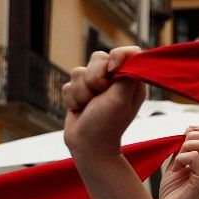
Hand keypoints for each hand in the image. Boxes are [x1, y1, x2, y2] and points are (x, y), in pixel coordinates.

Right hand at [62, 47, 146, 162]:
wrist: (88, 146)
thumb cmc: (108, 125)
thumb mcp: (121, 99)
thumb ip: (126, 75)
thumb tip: (128, 54)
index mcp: (131, 80)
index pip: (127, 52)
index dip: (117, 56)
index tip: (112, 70)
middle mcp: (114, 80)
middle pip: (98, 58)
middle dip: (94, 78)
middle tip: (99, 95)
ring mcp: (95, 85)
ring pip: (78, 71)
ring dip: (81, 92)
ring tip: (89, 106)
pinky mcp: (79, 91)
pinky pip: (67, 84)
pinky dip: (72, 98)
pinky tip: (80, 109)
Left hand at [158, 126, 198, 198]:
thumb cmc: (173, 193)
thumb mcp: (176, 164)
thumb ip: (182, 150)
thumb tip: (186, 133)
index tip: (183, 138)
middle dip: (193, 136)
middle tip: (179, 151)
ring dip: (187, 146)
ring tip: (177, 161)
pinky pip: (195, 157)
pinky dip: (182, 158)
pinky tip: (176, 169)